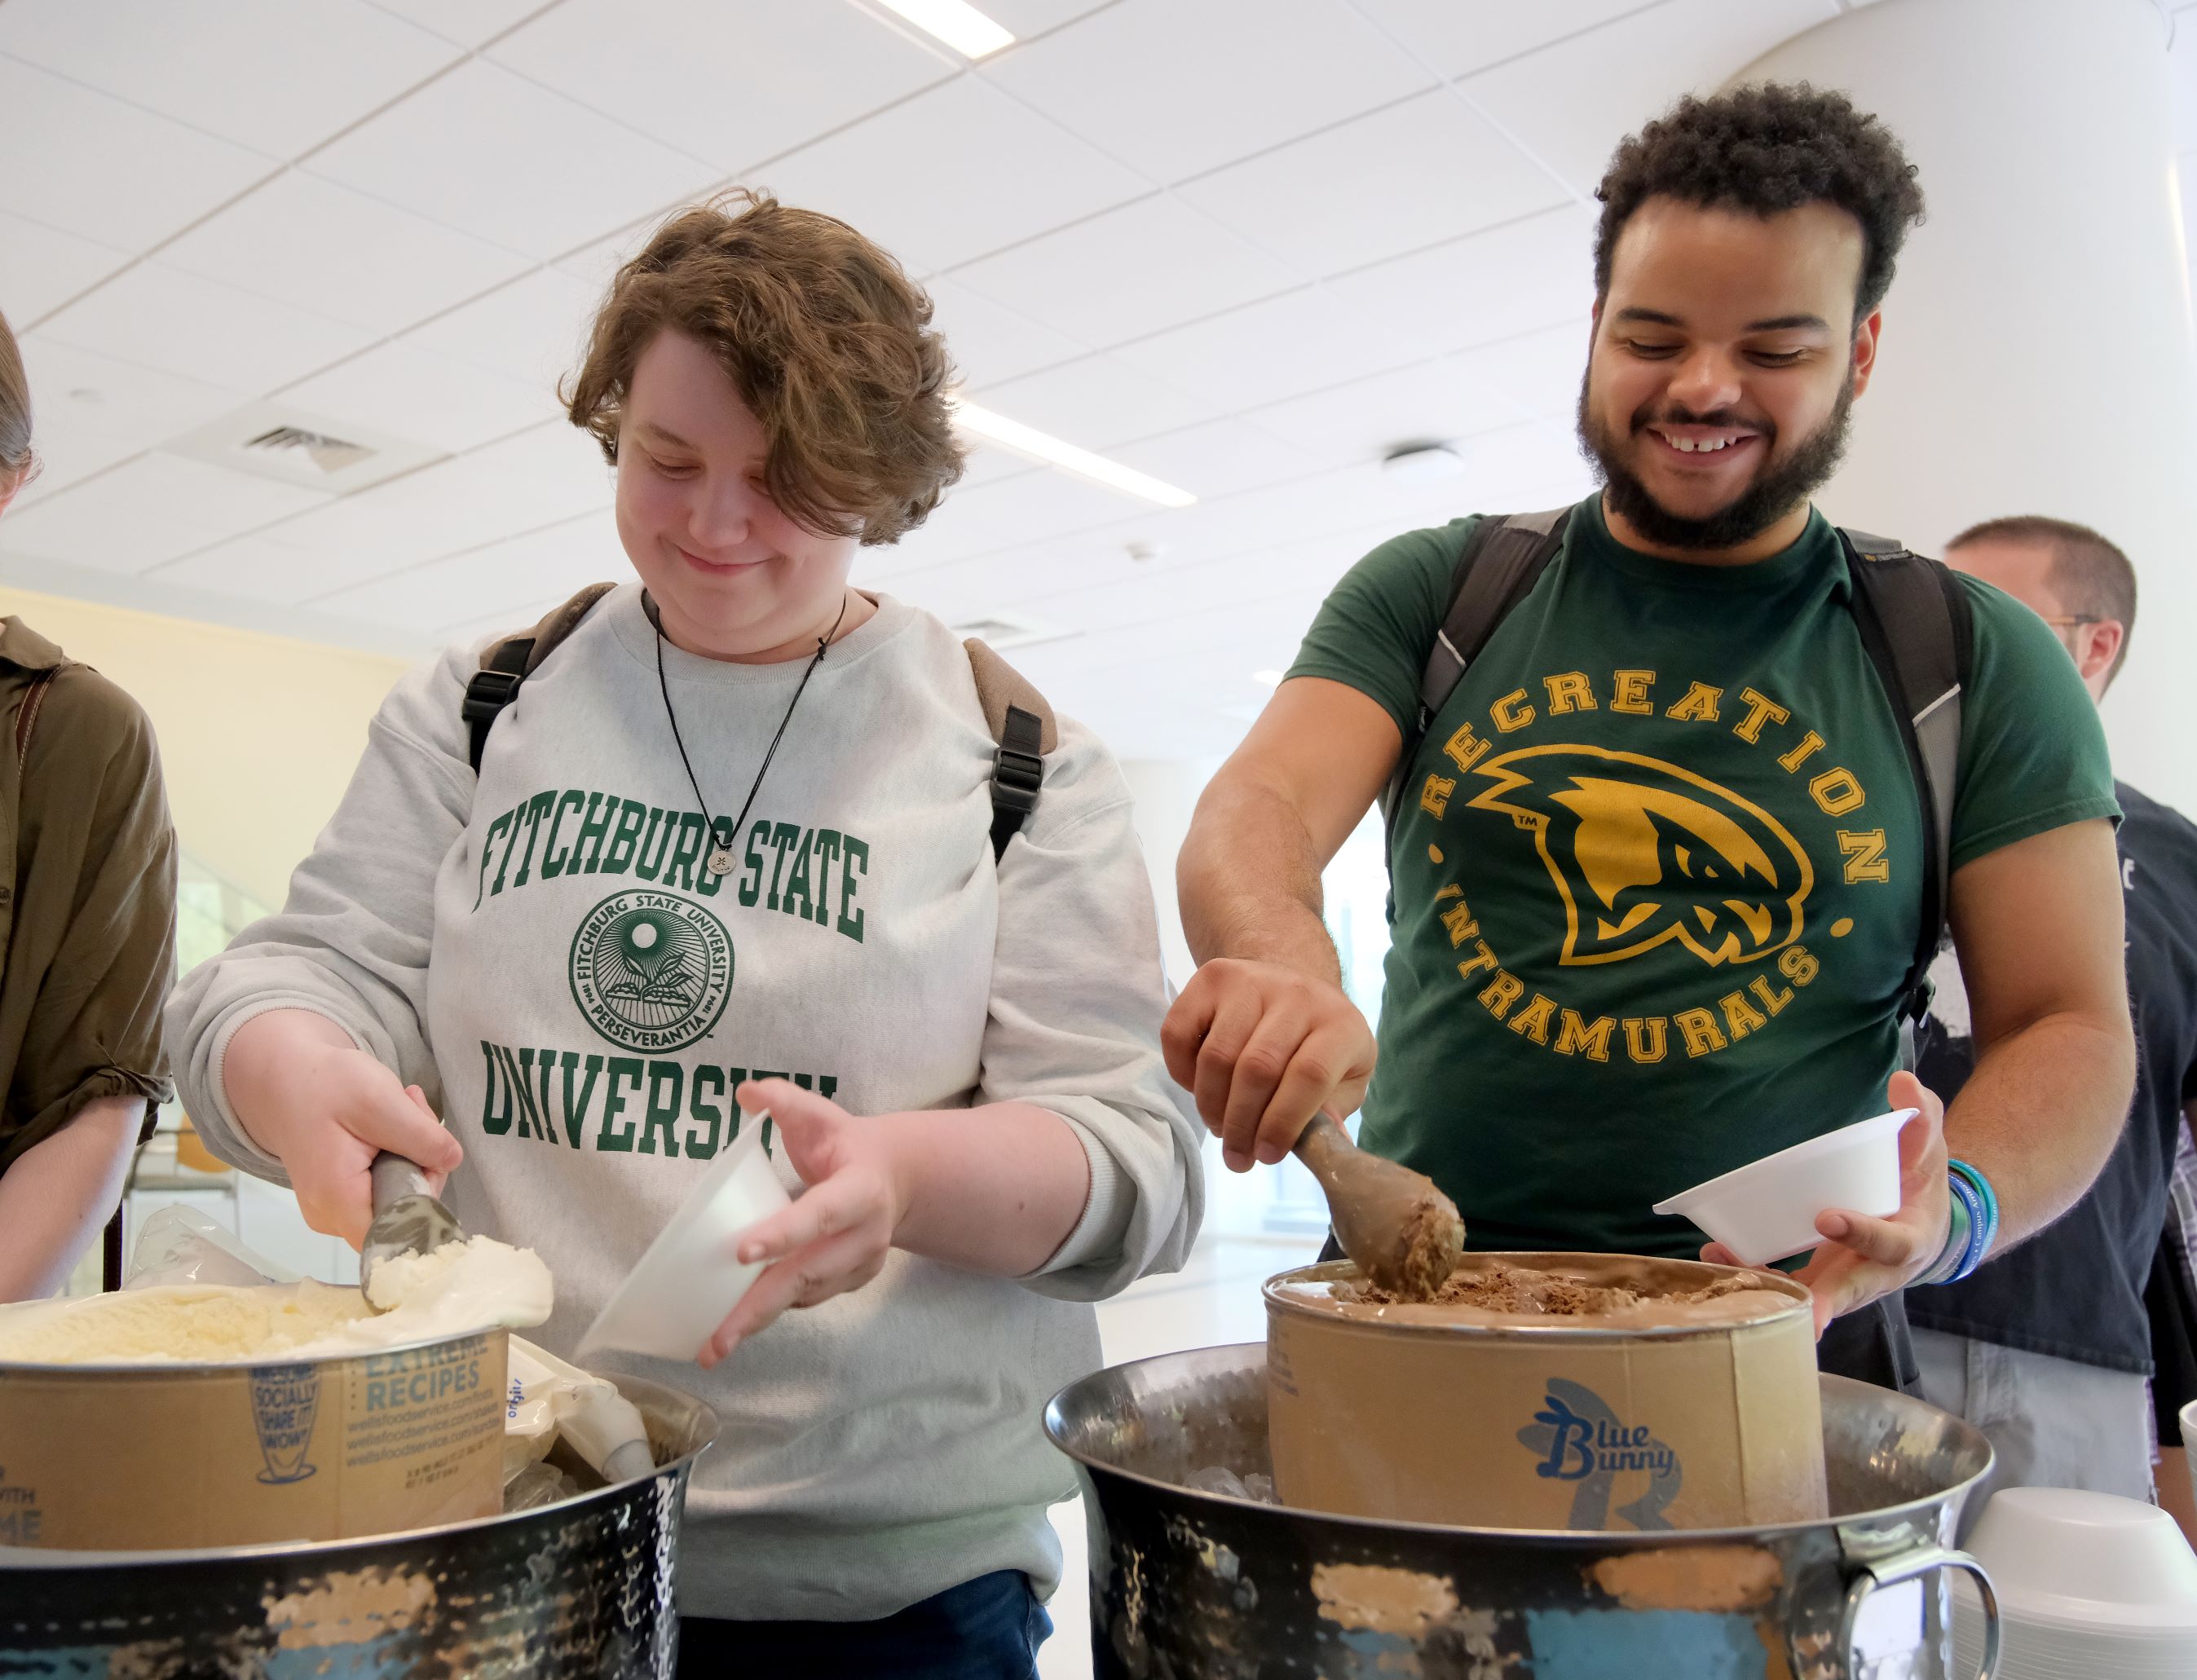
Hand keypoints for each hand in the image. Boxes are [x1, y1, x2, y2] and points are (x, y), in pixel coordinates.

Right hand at [224, 1010, 462, 1248]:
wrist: (284, 1077)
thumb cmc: (326, 1085)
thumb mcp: (380, 1101)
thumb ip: (420, 1137)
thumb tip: (452, 1162)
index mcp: (337, 1200)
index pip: (400, 1232)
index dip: (428, 1196)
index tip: (429, 1152)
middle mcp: (331, 1217)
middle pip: (403, 1210)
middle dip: (423, 1162)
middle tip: (416, 1113)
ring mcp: (333, 1210)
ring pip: (398, 1196)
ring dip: (413, 1154)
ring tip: (402, 1108)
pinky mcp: (340, 1197)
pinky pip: (385, 1187)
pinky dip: (398, 1156)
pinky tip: (391, 1122)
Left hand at [698, 1078, 909, 1369]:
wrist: (898, 1177)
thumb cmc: (845, 1144)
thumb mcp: (820, 1116)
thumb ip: (785, 1101)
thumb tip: (744, 1091)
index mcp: (861, 1190)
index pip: (821, 1214)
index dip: (785, 1233)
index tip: (743, 1252)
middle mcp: (867, 1234)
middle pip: (809, 1273)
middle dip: (760, 1304)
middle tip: (717, 1335)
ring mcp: (860, 1264)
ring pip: (805, 1295)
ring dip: (758, 1320)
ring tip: (713, 1346)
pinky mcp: (850, 1282)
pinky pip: (807, 1300)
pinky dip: (771, 1312)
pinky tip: (734, 1327)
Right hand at [1162, 958, 1377, 1172]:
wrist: (1295, 991)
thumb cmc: (1321, 1047)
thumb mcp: (1344, 1081)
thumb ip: (1332, 1113)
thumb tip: (1321, 1145)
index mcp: (1340, 1025)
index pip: (1309, 1075)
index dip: (1283, 1122)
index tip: (1266, 1155)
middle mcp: (1298, 995)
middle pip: (1257, 1068)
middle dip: (1240, 1124)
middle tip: (1236, 1155)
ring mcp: (1251, 981)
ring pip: (1217, 1055)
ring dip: (1211, 1105)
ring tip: (1219, 1126)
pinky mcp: (1211, 978)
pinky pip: (1179, 1033)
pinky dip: (1181, 1072)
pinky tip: (1199, 1088)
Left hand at [1703, 1071, 1949, 1336]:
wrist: (1928, 1226)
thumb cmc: (1923, 1184)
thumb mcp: (1929, 1149)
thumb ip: (1922, 1118)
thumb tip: (1904, 1081)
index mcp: (1910, 1240)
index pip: (1890, 1242)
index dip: (1862, 1233)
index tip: (1827, 1218)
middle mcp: (1877, 1269)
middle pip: (1851, 1288)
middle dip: (1826, 1299)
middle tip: (1803, 1312)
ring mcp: (1846, 1277)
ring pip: (1813, 1291)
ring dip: (1774, 1288)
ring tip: (1732, 1271)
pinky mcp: (1821, 1277)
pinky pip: (1790, 1281)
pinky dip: (1757, 1271)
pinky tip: (1719, 1254)